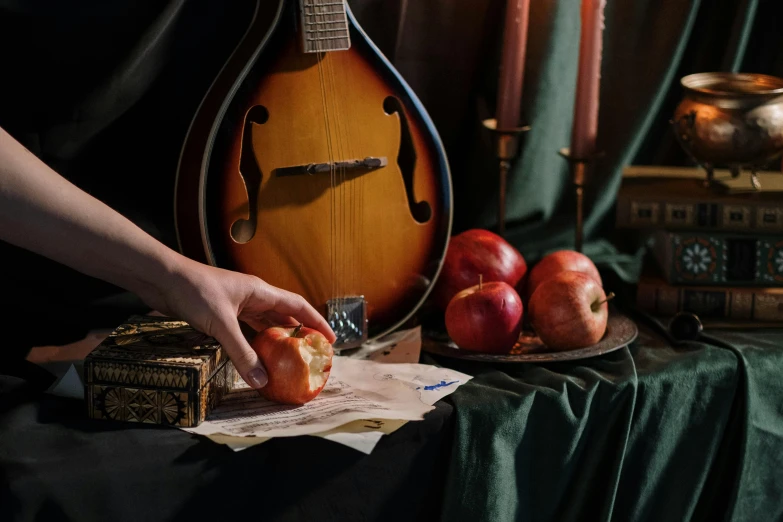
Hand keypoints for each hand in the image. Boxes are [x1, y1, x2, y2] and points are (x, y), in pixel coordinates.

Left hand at [136, 257, 335, 388]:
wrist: (162, 278)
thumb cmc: (194, 292)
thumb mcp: (221, 325)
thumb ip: (242, 353)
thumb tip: (262, 381)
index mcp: (260, 292)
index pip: (297, 306)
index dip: (317, 322)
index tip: (331, 339)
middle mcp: (252, 296)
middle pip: (284, 315)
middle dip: (299, 333)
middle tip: (311, 354)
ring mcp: (236, 304)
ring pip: (264, 323)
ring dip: (276, 339)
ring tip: (288, 359)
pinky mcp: (221, 313)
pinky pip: (246, 329)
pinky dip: (254, 342)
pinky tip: (256, 356)